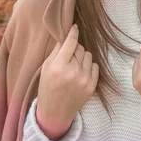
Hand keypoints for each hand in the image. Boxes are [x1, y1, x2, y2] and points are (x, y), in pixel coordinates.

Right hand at [36, 24, 98, 139]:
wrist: (55, 112)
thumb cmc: (47, 88)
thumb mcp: (45, 68)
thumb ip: (56, 52)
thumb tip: (66, 35)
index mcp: (58, 67)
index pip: (70, 43)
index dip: (73, 33)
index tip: (74, 27)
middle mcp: (73, 72)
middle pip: (80, 48)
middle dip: (74, 48)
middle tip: (68, 56)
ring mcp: (84, 80)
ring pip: (88, 55)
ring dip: (81, 57)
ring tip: (73, 65)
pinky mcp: (92, 86)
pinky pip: (94, 66)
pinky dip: (88, 66)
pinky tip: (79, 72)